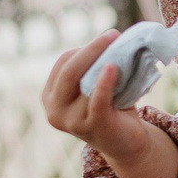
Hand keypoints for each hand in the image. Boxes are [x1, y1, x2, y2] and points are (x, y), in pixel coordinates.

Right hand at [43, 31, 177, 177]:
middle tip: (114, 34)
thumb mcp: (96, 87)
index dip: (84, 48)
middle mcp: (54, 110)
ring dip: (105, 64)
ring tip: (123, 52)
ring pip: (84, 83)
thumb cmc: (112, 109)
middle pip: (69, 71)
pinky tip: (113, 67)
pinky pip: (97, 100)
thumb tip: (112, 39)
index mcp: (50, 96)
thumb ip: (95, 68)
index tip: (108, 39)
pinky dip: (105, 82)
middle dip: (92, 49)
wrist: (127, 143)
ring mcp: (71, 121)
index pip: (63, 62)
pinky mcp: (91, 126)